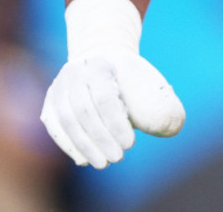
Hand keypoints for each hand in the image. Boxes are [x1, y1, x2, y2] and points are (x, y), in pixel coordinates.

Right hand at [40, 0, 184, 168]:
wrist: (104, 59)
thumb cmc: (132, 78)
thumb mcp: (151, 85)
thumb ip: (163, 106)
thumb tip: (171, 128)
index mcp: (101, 63)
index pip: (105, 97)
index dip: (116, 124)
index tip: (130, 144)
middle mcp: (74, 73)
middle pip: (83, 111)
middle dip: (101, 138)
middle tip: (118, 158)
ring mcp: (59, 87)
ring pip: (66, 120)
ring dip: (85, 145)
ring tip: (103, 163)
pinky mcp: (50, 102)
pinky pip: (54, 126)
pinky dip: (69, 145)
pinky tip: (85, 160)